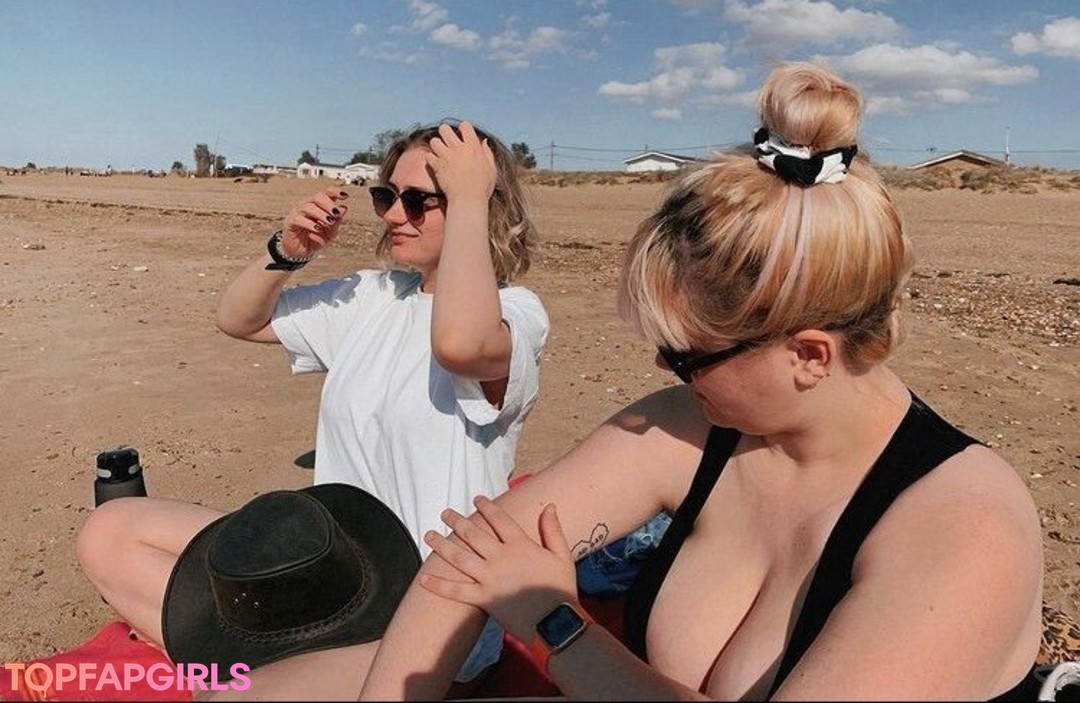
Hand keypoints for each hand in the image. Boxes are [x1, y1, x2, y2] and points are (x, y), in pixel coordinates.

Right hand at [280, 187, 348, 258]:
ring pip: (308, 207)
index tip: (345, 196)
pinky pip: (299, 219)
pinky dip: (310, 224)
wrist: (300, 251)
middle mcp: (308, 206)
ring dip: (321, 214)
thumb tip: (343, 208)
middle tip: (335, 213)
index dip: (336, 192)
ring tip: (329, 221)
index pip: (327, 193)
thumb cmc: (315, 239)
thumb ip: (337, 222)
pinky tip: (318, 229)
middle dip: (329, 204)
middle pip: (318, 197)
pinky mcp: (291, 222)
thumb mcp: (330, 233)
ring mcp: (298, 212)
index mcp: (320, 206)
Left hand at [421, 496, 577, 642]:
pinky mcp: (483, 598)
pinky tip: (424, 578)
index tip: (476, 499)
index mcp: (520, 545)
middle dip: (457, 521)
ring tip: (429, 534)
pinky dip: (439, 585)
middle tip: (445, 513)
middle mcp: (500, 557)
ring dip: (442, 544)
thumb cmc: (561, 590)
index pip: (499, 519)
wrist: (554, 622)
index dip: (486, 507)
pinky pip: (457, 590)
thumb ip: (553, 530)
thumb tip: (549, 506)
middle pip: (474, 534)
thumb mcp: (562, 556)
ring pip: (460, 557)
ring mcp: (489, 577)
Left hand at [424, 122, 495, 204]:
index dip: (463, 129)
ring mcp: (446, 156)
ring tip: (441, 153)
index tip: (463, 136)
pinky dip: (431, 160)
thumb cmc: (482, 188)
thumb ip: (487, 153)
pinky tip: (436, 164)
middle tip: (447, 142)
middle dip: (445, 133)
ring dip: (436, 146)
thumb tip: (484, 142)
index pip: (465, 125)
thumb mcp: (491, 169)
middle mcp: (458, 148)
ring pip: (434, 141)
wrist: (468, 200)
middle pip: (444, 129)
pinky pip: (428, 156)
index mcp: (473, 146)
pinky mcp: (437, 166)